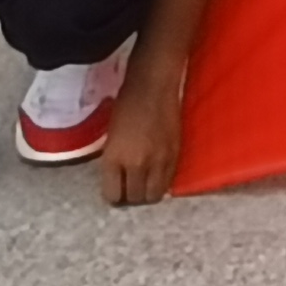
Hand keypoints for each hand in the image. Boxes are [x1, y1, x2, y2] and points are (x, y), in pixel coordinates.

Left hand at [97, 49, 188, 205]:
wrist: (153, 87)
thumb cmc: (126, 105)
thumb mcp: (111, 136)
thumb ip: (115, 160)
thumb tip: (120, 179)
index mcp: (113, 158)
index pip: (112, 195)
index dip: (113, 196)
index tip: (115, 192)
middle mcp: (135, 164)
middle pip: (134, 199)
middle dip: (130, 198)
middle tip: (130, 189)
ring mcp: (158, 161)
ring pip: (153, 195)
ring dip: (147, 194)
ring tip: (145, 184)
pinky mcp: (175, 156)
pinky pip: (168, 182)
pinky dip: (162, 183)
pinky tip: (157, 174)